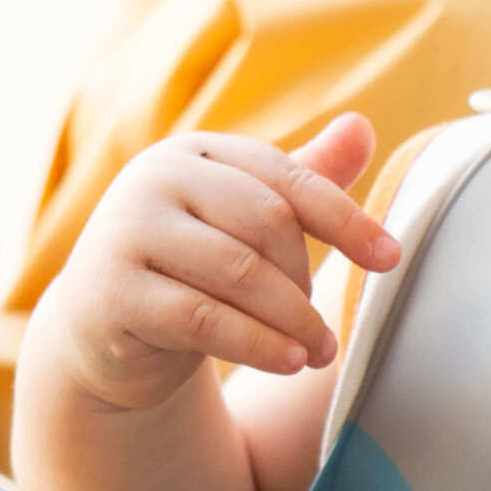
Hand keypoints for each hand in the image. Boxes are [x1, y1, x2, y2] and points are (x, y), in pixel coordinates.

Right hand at [35, 114, 397, 414]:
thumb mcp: (242, 222)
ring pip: (238, 273)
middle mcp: (152, 179)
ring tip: (318, 352)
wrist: (98, 329)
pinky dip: (257, 344)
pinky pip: (203, 319)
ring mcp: (124, 232)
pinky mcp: (110, 292)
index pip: (286, 179)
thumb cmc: (187, 267)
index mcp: (193, 151)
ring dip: (292, 319)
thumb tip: (363, 127)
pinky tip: (289, 362)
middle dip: (306, 280)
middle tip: (324, 328)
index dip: (346, 219)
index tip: (391, 260)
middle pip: (265, 222)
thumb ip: (302, 178)